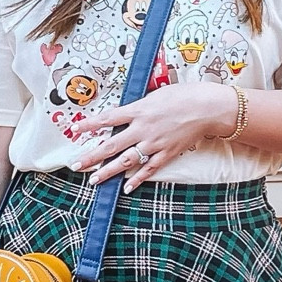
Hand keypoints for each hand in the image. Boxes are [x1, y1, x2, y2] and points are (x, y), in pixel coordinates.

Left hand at [75, 84, 238, 188]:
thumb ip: (138, 106)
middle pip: (111, 145)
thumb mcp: (155, 94)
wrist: (207, 108)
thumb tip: (125, 112)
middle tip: (75, 165)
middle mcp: (142, 129)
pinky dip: (137, 179)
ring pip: (126, 160)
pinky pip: (149, 169)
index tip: (74, 130)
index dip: (89, 125)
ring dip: (108, 171)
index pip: (107, 119)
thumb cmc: (183, 96)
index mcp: (138, 110)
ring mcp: (154, 144)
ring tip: (94, 180)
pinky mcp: (166, 154)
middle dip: (91, 156)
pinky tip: (126, 187)